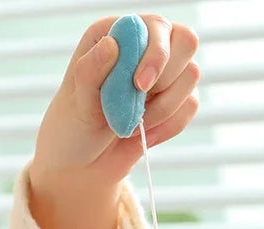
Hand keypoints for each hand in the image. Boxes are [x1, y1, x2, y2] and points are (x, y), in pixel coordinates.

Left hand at [29, 15, 199, 228]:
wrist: (82, 166)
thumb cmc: (72, 128)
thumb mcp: (76, 101)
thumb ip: (91, 71)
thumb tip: (112, 44)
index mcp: (117, 35)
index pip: (156, 26)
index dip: (156, 54)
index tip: (139, 86)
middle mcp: (143, 48)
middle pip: (185, 42)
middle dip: (165, 80)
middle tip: (138, 105)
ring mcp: (161, 75)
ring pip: (191, 76)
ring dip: (164, 108)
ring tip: (133, 125)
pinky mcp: (172, 102)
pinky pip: (190, 106)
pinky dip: (169, 126)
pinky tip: (145, 136)